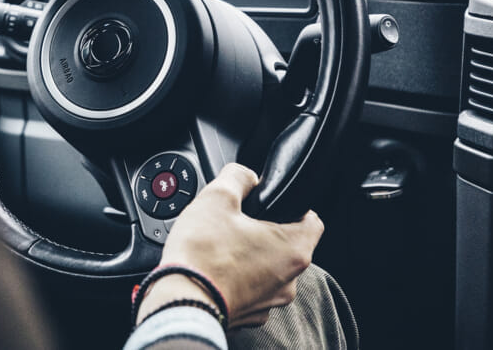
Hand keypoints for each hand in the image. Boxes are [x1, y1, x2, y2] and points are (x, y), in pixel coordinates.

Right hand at [137, 163, 323, 328]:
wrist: (180, 302)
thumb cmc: (202, 254)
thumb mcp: (217, 197)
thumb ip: (238, 177)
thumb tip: (246, 176)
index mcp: (292, 249)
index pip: (312, 220)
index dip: (292, 205)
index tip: (270, 203)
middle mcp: (289, 280)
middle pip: (287, 245)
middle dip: (263, 231)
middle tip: (235, 223)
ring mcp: (269, 302)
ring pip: (268, 269)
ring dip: (250, 256)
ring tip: (220, 246)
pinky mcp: (249, 315)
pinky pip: (250, 289)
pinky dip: (237, 278)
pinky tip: (215, 268)